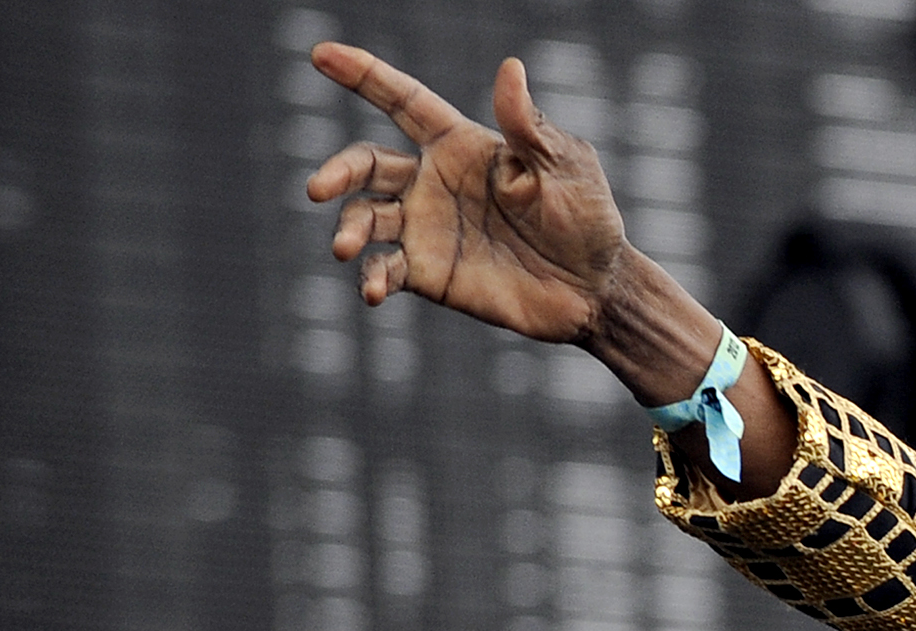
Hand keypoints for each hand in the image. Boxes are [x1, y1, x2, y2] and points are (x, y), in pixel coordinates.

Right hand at [304, 43, 722, 405]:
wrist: (596, 290)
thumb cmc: (587, 219)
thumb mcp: (565, 167)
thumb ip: (528, 127)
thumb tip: (510, 68)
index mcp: (462, 146)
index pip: (404, 101)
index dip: (364, 76)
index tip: (321, 54)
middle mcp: (433, 182)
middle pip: (366, 162)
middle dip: (339, 171)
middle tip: (318, 189)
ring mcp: (427, 228)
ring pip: (366, 216)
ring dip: (349, 228)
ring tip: (346, 247)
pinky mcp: (430, 273)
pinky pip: (386, 269)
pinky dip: (372, 278)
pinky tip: (372, 292)